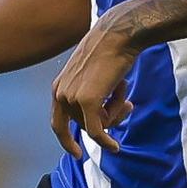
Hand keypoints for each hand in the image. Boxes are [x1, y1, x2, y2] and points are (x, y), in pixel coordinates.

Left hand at [50, 12, 137, 157]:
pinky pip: (98, 131)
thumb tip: (102, 123)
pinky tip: (115, 147)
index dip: (66, 140)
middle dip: (108, 118)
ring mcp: (72, 98)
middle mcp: (61, 93)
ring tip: (125, 90)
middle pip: (84, 125)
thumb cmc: (111, 51)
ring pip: (97, 125)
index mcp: (58, 87)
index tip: (76, 153)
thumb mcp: (93, 75)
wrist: (118, 34)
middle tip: (128, 104)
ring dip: (116, 112)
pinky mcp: (87, 102)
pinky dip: (106, 142)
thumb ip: (91, 95)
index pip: (58, 122)